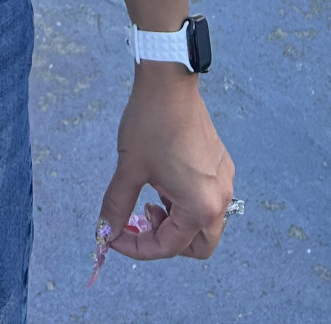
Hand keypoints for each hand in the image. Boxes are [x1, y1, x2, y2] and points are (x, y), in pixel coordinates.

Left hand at [100, 63, 234, 261]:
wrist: (169, 82)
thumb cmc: (150, 125)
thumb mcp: (130, 169)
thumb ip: (118, 207)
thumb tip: (105, 233)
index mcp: (200, 207)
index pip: (168, 246)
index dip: (137, 247)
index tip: (113, 237)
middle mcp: (221, 200)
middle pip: (198, 246)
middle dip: (167, 242)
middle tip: (143, 220)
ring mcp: (225, 181)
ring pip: (204, 223)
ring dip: (176, 221)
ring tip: (152, 195)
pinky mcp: (221, 165)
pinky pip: (207, 199)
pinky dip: (186, 202)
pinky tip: (165, 179)